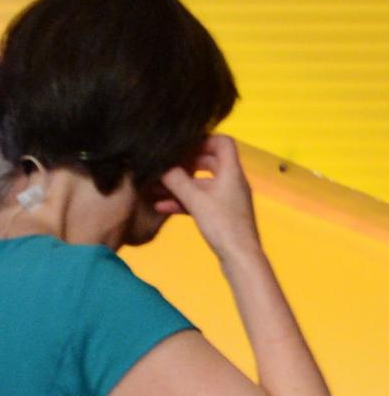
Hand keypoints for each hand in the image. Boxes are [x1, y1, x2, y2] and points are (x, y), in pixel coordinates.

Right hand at [161, 135, 261, 258]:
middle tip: (165, 165)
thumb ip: (177, 181)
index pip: (222, 143)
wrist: (239, 256)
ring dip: (180, 184)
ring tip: (156, 187)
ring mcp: (226, 198)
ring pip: (201, 183)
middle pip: (209, 162)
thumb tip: (160, 165)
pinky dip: (183, 200)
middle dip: (185, 163)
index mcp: (231, 172)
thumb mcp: (196, 200)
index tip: (181, 146)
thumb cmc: (222, 225)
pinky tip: (162, 206)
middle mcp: (231, 181)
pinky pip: (200, 200)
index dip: (203, 140)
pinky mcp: (221, 213)